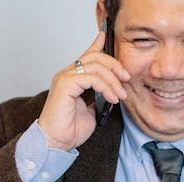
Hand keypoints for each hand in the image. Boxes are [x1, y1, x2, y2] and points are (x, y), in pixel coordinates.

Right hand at [37, 32, 128, 151]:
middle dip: (114, 65)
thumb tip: (110, 93)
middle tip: (126, 78)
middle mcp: (66, 75)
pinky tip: (111, 97)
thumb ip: (98, 98)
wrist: (56, 143)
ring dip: (113, 80)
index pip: (86, 56)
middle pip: (94, 57)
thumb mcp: (91, 111)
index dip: (96, 44)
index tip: (105, 36)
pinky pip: (91, 78)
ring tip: (120, 95)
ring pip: (95, 66)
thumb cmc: (69, 130)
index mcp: (72, 79)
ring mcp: (65, 78)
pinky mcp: (65, 84)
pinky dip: (105, 86)